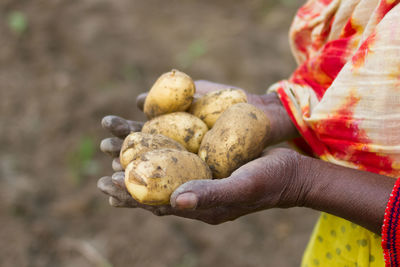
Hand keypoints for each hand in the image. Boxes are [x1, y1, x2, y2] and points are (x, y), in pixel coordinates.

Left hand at [98, 80, 301, 223]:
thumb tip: (173, 203)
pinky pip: (179, 150)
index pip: (156, 202)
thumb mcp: (242, 187)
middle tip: (103, 160)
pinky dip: (161, 141)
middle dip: (128, 174)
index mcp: (199, 205)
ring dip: (140, 153)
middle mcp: (196, 190)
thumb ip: (210, 196)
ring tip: (116, 141)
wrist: (293, 170)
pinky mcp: (209, 157)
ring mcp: (202, 172)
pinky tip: (148, 129)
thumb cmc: (270, 181)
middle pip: (154, 184)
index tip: (106, 181)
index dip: (130, 194)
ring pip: (163, 164)